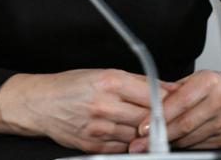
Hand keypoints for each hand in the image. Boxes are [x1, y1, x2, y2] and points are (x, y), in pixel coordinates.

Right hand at [0, 69, 170, 153]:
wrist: (40, 104)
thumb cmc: (70, 86)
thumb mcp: (103, 73)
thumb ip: (134, 82)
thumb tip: (163, 88)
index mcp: (109, 81)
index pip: (151, 92)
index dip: (169, 98)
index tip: (181, 99)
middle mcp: (105, 104)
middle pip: (147, 116)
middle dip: (164, 118)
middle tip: (175, 117)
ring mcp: (99, 127)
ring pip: (138, 134)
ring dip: (149, 133)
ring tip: (156, 129)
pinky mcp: (93, 145)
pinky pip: (123, 148)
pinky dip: (132, 143)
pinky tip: (135, 138)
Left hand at [130, 69, 220, 151]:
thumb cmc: (218, 85)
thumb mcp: (196, 78)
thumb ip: (173, 90)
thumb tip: (148, 99)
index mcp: (210, 83)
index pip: (180, 102)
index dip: (160, 116)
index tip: (143, 127)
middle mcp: (220, 102)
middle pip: (185, 124)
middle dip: (160, 135)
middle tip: (141, 143)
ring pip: (191, 138)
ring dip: (170, 142)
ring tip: (153, 144)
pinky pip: (200, 145)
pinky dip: (185, 146)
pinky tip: (174, 143)